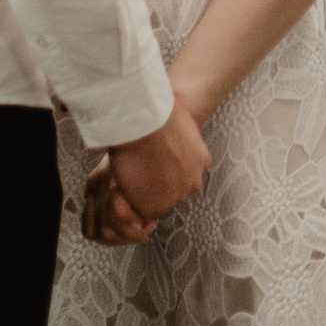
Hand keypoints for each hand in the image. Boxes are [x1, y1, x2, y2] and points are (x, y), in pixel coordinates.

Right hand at [85, 102, 209, 244]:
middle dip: (156, 182)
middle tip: (139, 167)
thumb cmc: (158, 114)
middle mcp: (193, 182)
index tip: (153, 161)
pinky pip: (140, 211)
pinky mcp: (154, 207)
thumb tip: (174, 130)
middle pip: (172, 190)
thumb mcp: (181, 122)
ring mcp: (174, 197)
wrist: (144, 123)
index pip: (184, 174)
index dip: (165, 169)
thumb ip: (180, 138)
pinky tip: (124, 183)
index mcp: (201, 161)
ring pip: (156, 202)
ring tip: (130, 171)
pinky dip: (130, 201)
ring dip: (142, 191)